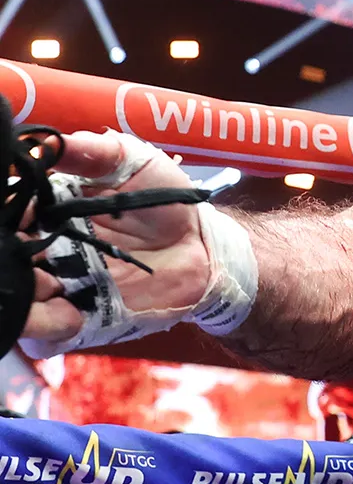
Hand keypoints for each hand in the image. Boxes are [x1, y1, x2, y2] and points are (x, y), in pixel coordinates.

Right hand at [21, 131, 210, 349]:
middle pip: (4, 258)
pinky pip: (43, 338)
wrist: (201, 246)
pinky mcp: (78, 320)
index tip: (20, 215)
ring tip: (45, 283)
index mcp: (45, 212)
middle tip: (28, 250)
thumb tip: (44, 145)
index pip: (7, 214)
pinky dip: (45, 329)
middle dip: (6, 257)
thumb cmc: (163, 199)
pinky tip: (69, 312)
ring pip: (15, 299)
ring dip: (21, 296)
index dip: (7, 214)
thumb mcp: (131, 163)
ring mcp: (57, 287)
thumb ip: (91, 151)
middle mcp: (41, 250)